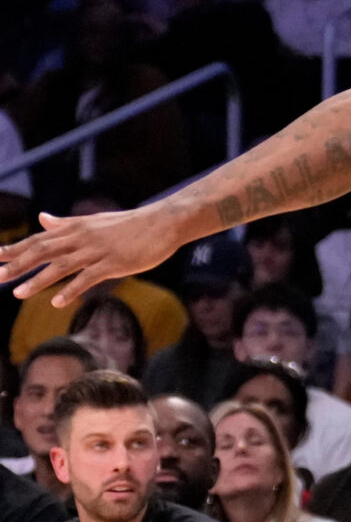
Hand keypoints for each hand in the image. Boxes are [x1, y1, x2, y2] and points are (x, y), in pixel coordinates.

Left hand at [0, 201, 184, 311]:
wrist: (163, 222)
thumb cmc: (130, 224)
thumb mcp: (94, 221)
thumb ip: (66, 223)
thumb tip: (42, 218)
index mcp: (76, 227)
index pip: (39, 238)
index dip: (16, 248)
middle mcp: (82, 237)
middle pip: (43, 251)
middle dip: (18, 264)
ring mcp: (97, 250)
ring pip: (61, 266)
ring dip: (38, 280)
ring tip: (17, 293)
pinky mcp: (113, 263)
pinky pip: (87, 278)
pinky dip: (70, 290)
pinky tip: (56, 302)